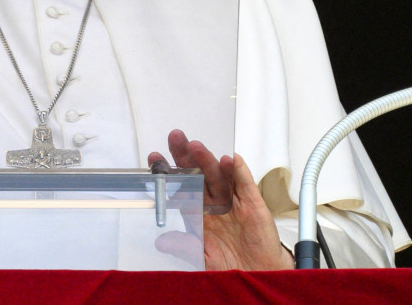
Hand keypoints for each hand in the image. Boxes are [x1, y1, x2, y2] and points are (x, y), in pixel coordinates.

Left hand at [147, 129, 293, 270]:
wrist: (256, 274)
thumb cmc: (228, 264)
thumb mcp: (202, 258)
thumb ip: (184, 247)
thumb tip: (161, 241)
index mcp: (198, 210)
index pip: (180, 185)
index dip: (168, 171)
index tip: (154, 158)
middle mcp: (213, 200)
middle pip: (198, 172)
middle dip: (185, 155)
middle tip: (176, 138)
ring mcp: (233, 200)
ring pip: (218, 175)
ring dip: (208, 160)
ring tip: (197, 148)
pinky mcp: (252, 204)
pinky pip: (245, 184)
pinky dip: (239, 171)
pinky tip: (232, 160)